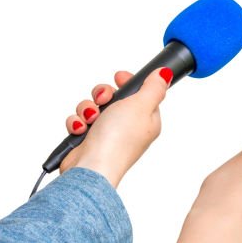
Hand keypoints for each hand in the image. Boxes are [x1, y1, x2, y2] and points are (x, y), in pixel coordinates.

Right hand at [60, 68, 171, 186]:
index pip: (140, 93)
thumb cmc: (118, 140)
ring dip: (87, 109)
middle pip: (114, 98)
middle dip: (103, 94)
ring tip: (90, 119)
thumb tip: (165, 75)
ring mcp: (107, 134)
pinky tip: (80, 130)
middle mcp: (128, 127)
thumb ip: (153, 88)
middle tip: (103, 100)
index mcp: (146, 119)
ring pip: (93, 107)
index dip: (128, 83)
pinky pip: (80, 121)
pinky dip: (77, 123)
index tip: (119, 77)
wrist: (91, 167)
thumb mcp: (141, 105)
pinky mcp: (89, 140)